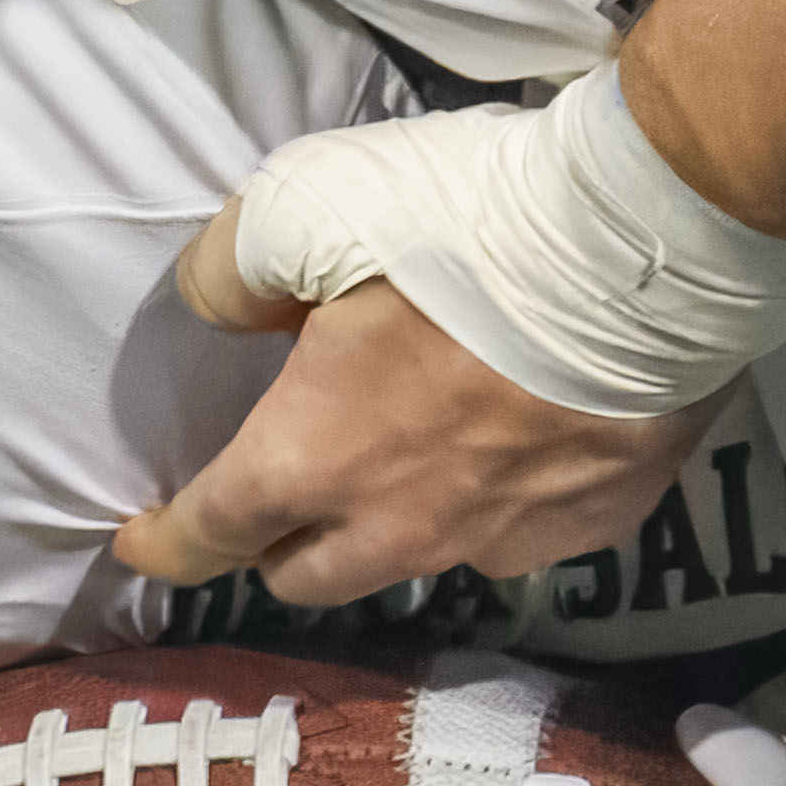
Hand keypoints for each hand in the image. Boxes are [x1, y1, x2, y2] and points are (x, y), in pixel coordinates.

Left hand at [120, 74, 785, 601]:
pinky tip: (522, 435)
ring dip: (394, 523)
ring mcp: (502, 539)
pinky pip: (522, 533)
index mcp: (312, 460)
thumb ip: (236, 270)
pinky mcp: (592, 527)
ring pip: (418, 559)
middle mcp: (398, 526)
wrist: (645, 258)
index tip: (141, 541)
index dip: (162, 544)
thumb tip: (221, 309)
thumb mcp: (304, 207)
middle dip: (276, 547)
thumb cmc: (461, 231)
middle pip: (309, 579)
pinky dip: (500, 498)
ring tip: (413, 457)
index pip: (208, 536)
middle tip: (276, 496)